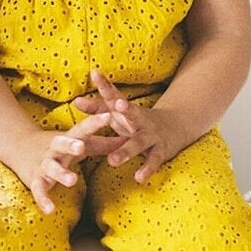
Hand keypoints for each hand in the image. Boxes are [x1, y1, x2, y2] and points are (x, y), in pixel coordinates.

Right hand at [14, 115, 111, 214]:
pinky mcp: (35, 180)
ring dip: (61, 174)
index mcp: (69, 138)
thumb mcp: (81, 143)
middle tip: (80, 146)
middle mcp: (55, 149)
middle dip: (70, 145)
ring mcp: (44, 164)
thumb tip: (128, 138)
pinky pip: (39, 190)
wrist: (20, 147)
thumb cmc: (61, 146)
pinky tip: (50, 210)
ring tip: (73, 180)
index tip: (108, 116)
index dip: (95, 122)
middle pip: (61, 144)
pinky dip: (43, 200)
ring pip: (51, 168)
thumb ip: (104, 143)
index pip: (83, 128)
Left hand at [70, 69, 184, 184]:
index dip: (105, 84)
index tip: (95, 73)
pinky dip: (146, 169)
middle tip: (116, 105)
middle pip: (132, 113)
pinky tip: (138, 177)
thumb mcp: (118, 114)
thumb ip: (97, 108)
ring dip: (126, 151)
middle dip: (125, 109)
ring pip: (138, 143)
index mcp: (127, 110)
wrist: (176, 127)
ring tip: (112, 160)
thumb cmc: (136, 121)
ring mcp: (151, 135)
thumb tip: (75, 101)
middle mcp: (140, 120)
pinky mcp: (160, 151)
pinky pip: (152, 161)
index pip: (115, 94)